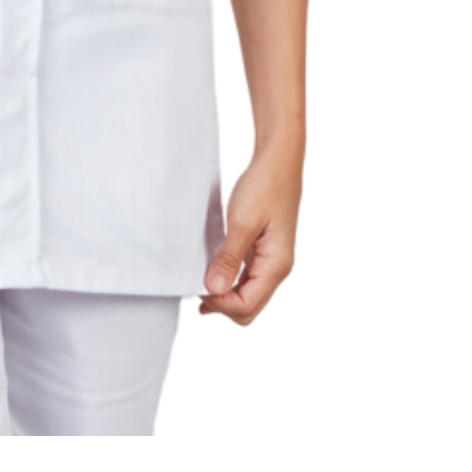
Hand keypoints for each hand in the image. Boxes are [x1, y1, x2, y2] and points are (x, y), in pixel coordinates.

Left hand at [200, 144, 301, 324]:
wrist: (277, 163)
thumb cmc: (264, 187)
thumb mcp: (242, 222)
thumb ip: (229, 258)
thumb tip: (213, 290)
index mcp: (276, 266)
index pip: (247, 305)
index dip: (220, 303)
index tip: (196, 287)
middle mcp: (277, 269)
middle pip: (249, 308)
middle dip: (222, 306)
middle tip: (194, 289)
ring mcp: (270, 261)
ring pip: (248, 296)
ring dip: (224, 296)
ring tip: (197, 286)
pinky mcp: (262, 251)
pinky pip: (246, 278)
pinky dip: (229, 283)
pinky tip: (211, 276)